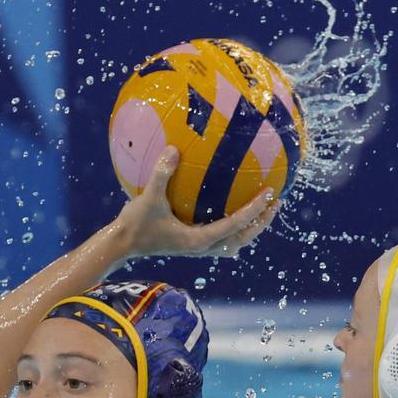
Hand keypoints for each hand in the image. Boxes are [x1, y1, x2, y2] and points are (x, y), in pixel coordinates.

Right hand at [112, 146, 280, 259]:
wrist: (121, 246)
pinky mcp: (192, 244)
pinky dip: (233, 227)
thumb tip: (174, 149)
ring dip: (250, 228)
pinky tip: (232, 210)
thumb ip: (161, 174)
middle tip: (276, 203)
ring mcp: (198, 248)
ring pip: (234, 242)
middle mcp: (203, 247)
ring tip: (262, 211)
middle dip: (261, 223)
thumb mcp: (148, 198)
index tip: (270, 195)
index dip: (254, 210)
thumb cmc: (135, 224)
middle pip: (242, 238)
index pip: (235, 224)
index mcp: (198, 240)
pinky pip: (221, 238)